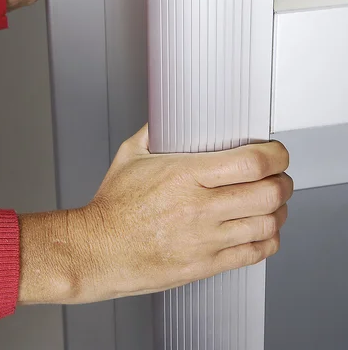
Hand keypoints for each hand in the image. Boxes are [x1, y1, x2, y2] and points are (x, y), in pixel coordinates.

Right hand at [18, 127, 292, 304]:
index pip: (250, 163)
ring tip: (275, 203)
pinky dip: (268, 240)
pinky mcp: (205, 264)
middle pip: (267, 194)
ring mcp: (205, 239)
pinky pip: (252, 254)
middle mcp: (199, 208)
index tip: (277, 152)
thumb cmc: (113, 206)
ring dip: (279, 211)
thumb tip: (167, 117)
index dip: (275, 155)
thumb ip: (153, 132)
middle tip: (281, 177)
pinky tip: (263, 230)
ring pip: (266, 224)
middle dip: (283, 182)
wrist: (98, 250)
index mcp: (184, 175)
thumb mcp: (130, 156)